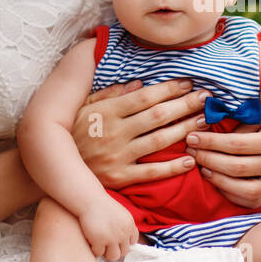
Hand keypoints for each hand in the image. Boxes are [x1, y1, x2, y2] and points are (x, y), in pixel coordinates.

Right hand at [72, 78, 210, 189]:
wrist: (53, 168)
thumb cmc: (74, 132)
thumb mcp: (86, 107)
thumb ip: (111, 94)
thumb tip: (140, 84)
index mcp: (107, 112)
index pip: (145, 97)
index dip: (169, 89)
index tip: (188, 83)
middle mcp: (114, 133)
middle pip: (157, 116)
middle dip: (185, 105)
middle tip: (206, 99)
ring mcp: (118, 157)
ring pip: (159, 141)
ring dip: (185, 130)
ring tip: (204, 121)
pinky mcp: (120, 178)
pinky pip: (152, 172)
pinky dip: (173, 167)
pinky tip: (191, 159)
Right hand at [79, 200, 139, 261]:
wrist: (90, 200)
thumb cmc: (103, 206)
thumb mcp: (121, 214)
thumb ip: (125, 226)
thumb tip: (125, 240)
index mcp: (130, 225)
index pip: (133, 242)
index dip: (124, 242)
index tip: (117, 241)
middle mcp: (123, 232)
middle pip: (124, 252)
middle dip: (115, 249)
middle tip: (106, 245)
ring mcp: (112, 237)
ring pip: (113, 256)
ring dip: (106, 252)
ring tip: (100, 246)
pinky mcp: (99, 240)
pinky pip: (99, 253)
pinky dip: (95, 249)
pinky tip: (92, 242)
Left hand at [185, 118, 260, 208]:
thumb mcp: (257, 116)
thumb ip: (236, 118)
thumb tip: (204, 120)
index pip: (235, 144)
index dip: (210, 142)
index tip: (191, 137)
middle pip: (236, 167)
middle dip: (208, 159)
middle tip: (190, 151)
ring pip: (242, 189)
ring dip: (216, 179)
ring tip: (201, 167)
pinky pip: (247, 201)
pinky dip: (228, 192)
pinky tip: (215, 180)